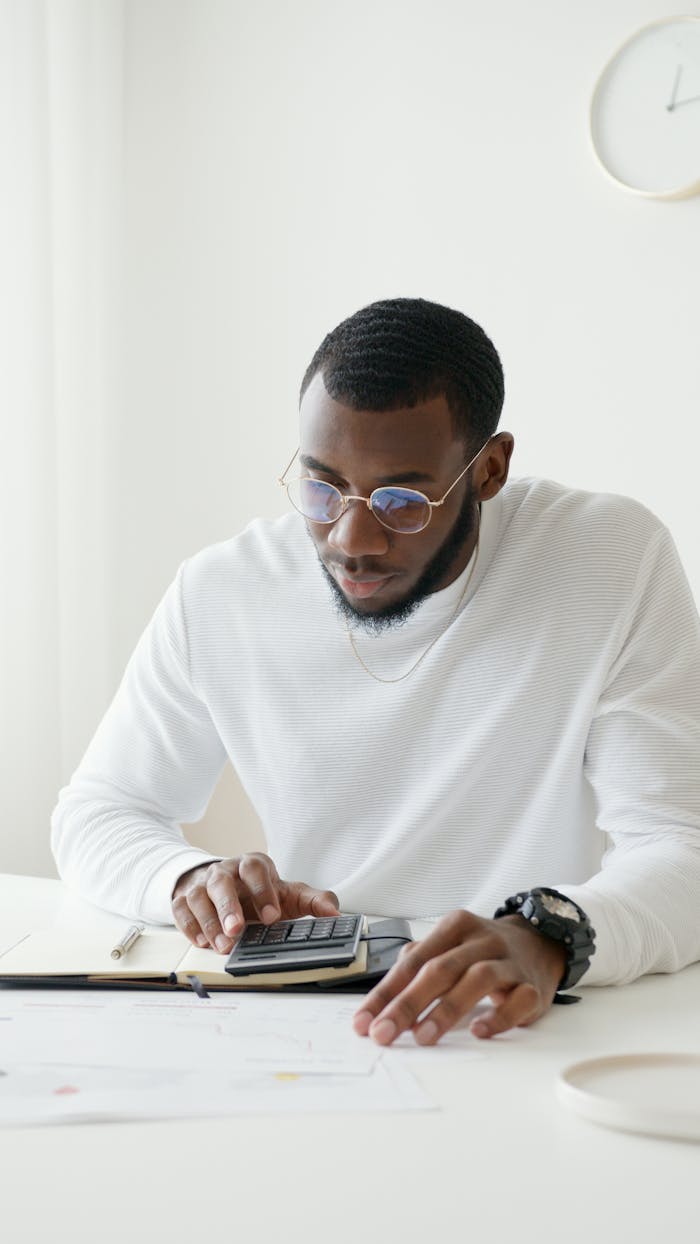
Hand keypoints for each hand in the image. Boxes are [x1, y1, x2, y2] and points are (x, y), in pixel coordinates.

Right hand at [171, 854, 339, 953]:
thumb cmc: (260, 892)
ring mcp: (202, 884)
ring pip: (198, 896)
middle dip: (228, 906)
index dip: (262, 891)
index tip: (272, 916)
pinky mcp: (184, 898)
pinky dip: (189, 926)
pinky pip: (180, 909)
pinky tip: (201, 942)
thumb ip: (313, 901)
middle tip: (237, 931)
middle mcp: (225, 871)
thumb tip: (335, 912)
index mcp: (252, 865)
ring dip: (209, 922)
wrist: (226, 885)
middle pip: (222, 881)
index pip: (255, 869)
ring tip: (221, 946)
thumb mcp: (288, 894)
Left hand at [353, 909, 565, 1044]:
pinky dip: (498, 1017)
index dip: (386, 992)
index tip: (364, 1021)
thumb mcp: (449, 945)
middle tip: (384, 1033)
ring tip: (422, 1037)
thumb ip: (417, 963)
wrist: (540, 943)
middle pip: (440, 969)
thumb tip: (382, 999)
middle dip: (407, 1003)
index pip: (413, 961)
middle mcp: (482, 940)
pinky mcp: (532, 987)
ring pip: (477, 980)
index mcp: (455, 927)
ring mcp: (509, 962)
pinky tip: (478, 1031)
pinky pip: (517, 1001)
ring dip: (446, 1010)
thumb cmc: (483, 950)